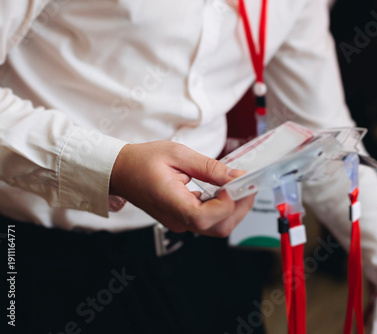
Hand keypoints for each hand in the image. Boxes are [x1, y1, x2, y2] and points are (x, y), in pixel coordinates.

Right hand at [110, 141, 254, 236]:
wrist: (121, 172)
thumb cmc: (142, 161)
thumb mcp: (177, 154)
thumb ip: (208, 167)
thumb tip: (235, 176)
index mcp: (170, 203)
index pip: (203, 218)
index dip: (225, 204)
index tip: (236, 183)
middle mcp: (177, 220)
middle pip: (218, 228)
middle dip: (240, 207)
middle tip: (248, 184)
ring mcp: (181, 223)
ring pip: (218, 227)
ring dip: (235, 209)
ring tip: (240, 185)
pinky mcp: (184, 220)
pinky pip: (210, 221)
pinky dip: (225, 208)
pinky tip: (228, 191)